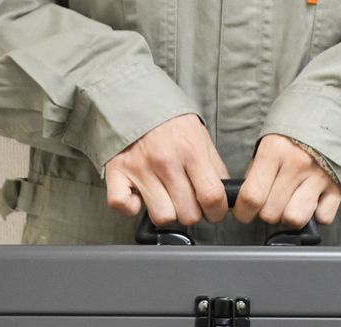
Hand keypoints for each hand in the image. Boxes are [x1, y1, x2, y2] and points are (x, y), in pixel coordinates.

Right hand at [106, 113, 229, 225]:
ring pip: (162, 217)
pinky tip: (139, 198)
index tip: (215, 212)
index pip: (212, 197)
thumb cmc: (170, 121)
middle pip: (188, 214)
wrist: (134, 95)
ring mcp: (139, 168)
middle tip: (189, 202)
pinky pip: (122, 205)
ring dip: (167, 213)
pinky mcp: (116, 172)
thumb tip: (224, 198)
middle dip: (193, 213)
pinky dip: (131, 208)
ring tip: (166, 199)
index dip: (217, 212)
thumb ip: (214, 167)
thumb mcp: (200, 137)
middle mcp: (165, 160)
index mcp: (191, 150)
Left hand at [234, 134, 340, 227]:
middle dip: (267, 212)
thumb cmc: (294, 133)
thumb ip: (257, 172)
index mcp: (274, 150)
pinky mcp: (337, 187)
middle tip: (272, 200)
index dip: (243, 212)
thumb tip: (247, 202)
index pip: (251, 197)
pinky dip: (317, 214)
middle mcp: (297, 164)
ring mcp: (319, 177)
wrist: (332, 112)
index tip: (244, 212)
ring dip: (290, 217)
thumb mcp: (268, 143)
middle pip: (271, 214)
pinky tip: (314, 201)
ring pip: (295, 219)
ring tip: (291, 203)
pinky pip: (323, 218)